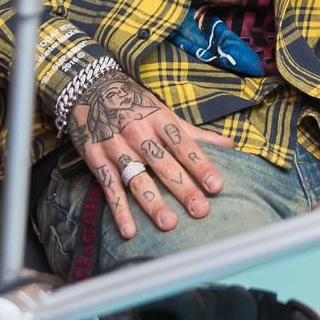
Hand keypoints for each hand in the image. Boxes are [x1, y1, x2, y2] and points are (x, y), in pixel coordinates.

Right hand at [62, 69, 232, 239]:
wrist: (89, 88)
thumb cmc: (135, 103)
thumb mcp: (164, 112)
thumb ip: (195, 133)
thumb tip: (230, 146)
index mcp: (159, 120)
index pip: (184, 145)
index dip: (200, 165)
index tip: (216, 185)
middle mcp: (139, 134)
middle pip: (164, 165)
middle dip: (183, 188)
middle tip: (200, 210)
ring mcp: (117, 147)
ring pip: (138, 179)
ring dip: (153, 203)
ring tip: (169, 224)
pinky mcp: (97, 160)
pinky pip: (110, 188)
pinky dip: (119, 211)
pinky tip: (129, 230)